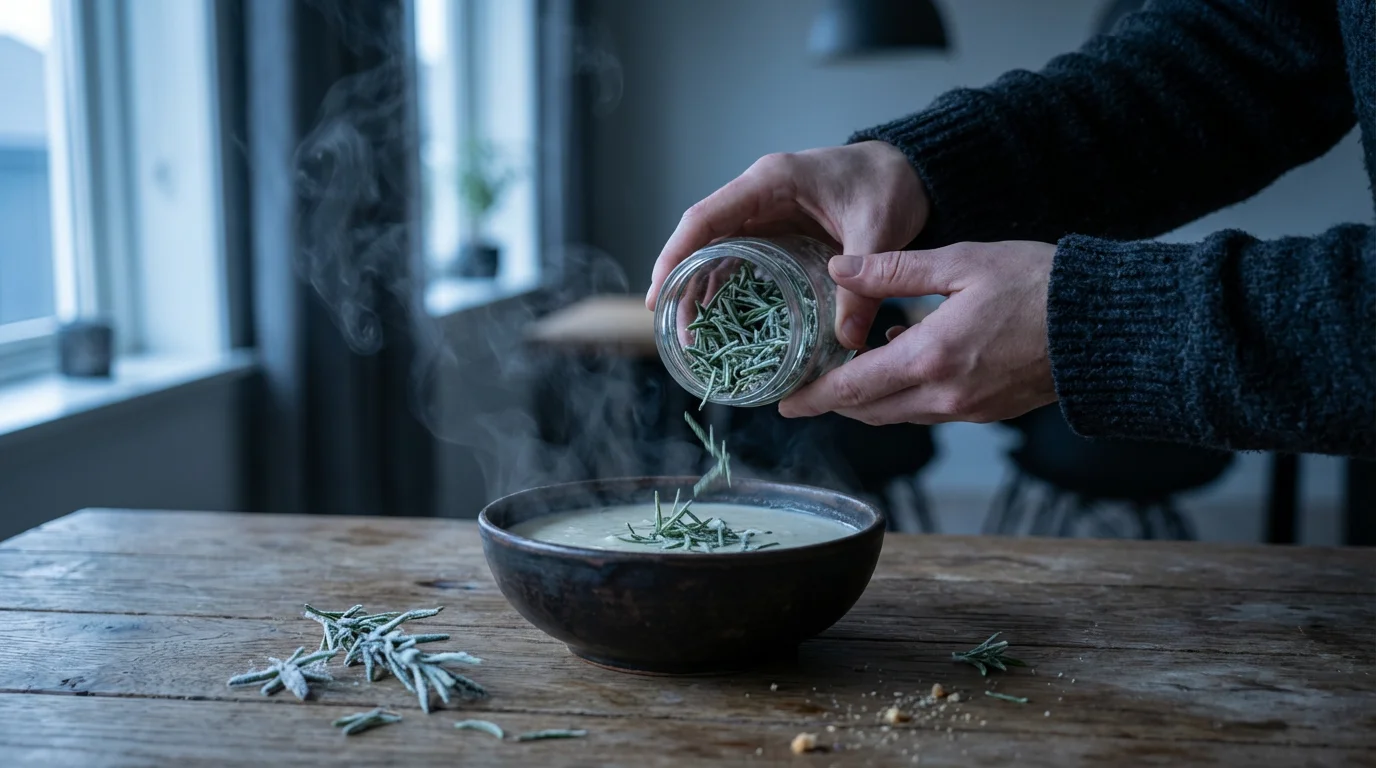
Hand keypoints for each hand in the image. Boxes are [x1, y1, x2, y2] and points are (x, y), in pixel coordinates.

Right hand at [646, 141, 928, 349]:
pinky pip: (740, 259)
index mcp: (770, 182)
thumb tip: (848, 339)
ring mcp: (765, 214)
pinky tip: (720, 319)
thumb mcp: (878, 231)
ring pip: (716, 251)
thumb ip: (863, 284)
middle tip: (674, 328)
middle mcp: (758, 196)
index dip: (676, 254)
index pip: (706, 218)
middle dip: (681, 282)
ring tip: (691, 334)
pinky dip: (725, 287)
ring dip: (700, 289)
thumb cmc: (890, 185)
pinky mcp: (778, 232)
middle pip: (701, 238)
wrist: (911, 172)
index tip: (659, 292)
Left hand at [778, 241, 1058, 424]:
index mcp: (930, 360)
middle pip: (869, 410)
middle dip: (836, 399)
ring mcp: (968, 409)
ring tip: (855, 360)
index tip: (785, 403)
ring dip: (871, 395)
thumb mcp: (961, 261)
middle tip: (811, 379)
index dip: (814, 398)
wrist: (1106, 326)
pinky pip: (929, 409)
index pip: (852, 390)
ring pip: (898, 413)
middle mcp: (944, 396)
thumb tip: (839, 268)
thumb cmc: (1039, 285)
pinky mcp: (988, 411)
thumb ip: (893, 268)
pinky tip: (907, 352)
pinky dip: (906, 392)